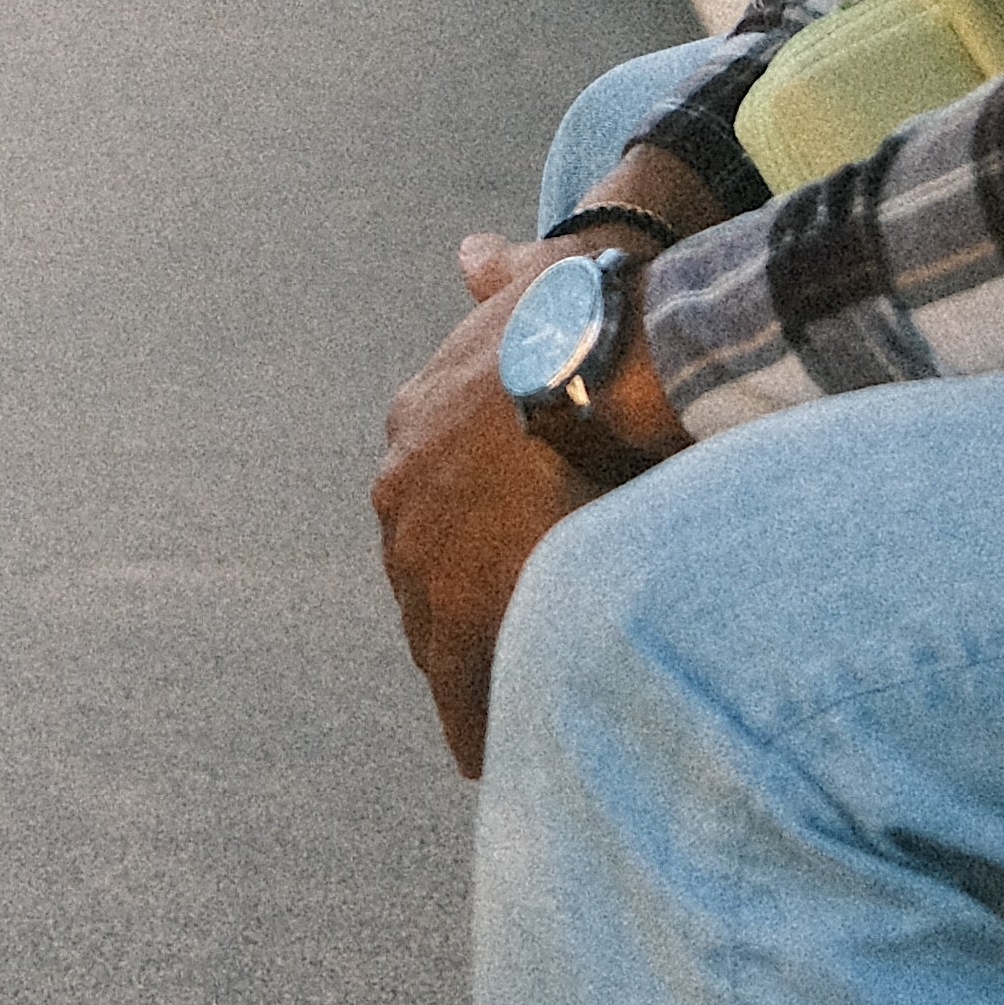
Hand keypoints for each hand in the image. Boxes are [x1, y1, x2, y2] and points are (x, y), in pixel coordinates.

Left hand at [372, 237, 681, 786]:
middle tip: (482, 658)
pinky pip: (461, 682)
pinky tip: (487, 753)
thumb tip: (471, 252)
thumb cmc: (584, 311)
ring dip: (465, 672)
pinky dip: (476, 718)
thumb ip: (498, 276)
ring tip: (487, 721)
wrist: (600, 360)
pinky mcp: (462, 605)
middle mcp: (402, 488)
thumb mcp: (529, 278)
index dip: (464, 539)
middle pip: (421, 576)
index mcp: (418, 417)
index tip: (488, 561)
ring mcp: (424, 551)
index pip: (427, 501)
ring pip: (435, 635)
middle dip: (452, 614)